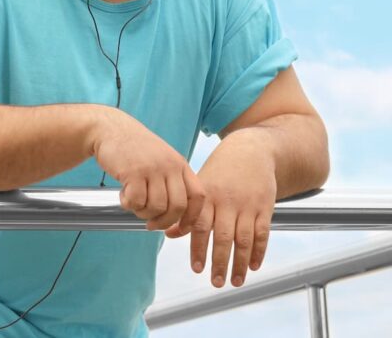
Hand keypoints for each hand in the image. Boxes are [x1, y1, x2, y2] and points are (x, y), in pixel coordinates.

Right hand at [91, 108, 204, 231]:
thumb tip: (176, 215)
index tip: (179, 228)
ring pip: (156, 207)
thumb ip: (171, 180)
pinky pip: (136, 202)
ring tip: (134, 205)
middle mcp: (169, 166)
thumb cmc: (133, 148)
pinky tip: (124, 197)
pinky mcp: (133, 172)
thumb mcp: (161, 159)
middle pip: (177, 207)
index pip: (197, 196)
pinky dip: (129, 205)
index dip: (191, 217)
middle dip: (164, 222)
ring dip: (143, 213)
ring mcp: (152, 168)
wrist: (109, 129)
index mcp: (180, 164)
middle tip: (151, 224)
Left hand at [166, 130, 277, 287]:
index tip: (196, 268)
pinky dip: (259, 251)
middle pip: (223, 237)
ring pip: (243, 239)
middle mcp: (227, 202)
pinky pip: (262, 233)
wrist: (251, 151)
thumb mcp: (200, 184)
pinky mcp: (265, 207)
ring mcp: (248, 205)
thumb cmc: (220, 170)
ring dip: (239, 263)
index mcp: (207, 196)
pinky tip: (253, 266)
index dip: (197, 248)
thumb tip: (168, 234)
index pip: (199, 226)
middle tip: (215, 283)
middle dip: (219, 262)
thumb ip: (187, 210)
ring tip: (234, 282)